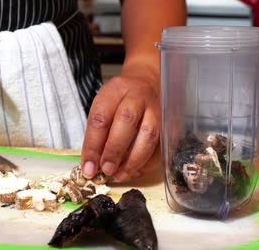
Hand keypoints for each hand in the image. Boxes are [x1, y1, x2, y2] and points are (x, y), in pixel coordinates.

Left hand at [81, 66, 160, 181]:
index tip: (88, 167)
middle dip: (115, 150)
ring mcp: (157, 109)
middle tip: (106, 170)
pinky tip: (134, 172)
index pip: (101, 117)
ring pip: (149, 135)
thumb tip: (92, 165)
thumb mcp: (103, 106)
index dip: (93, 145)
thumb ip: (97, 133)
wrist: (147, 82)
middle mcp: (138, 97)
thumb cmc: (121, 98)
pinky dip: (147, 164)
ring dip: (133, 160)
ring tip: (120, 175)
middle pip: (127, 121)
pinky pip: (162, 146)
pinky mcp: (169, 123)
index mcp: (116, 90)